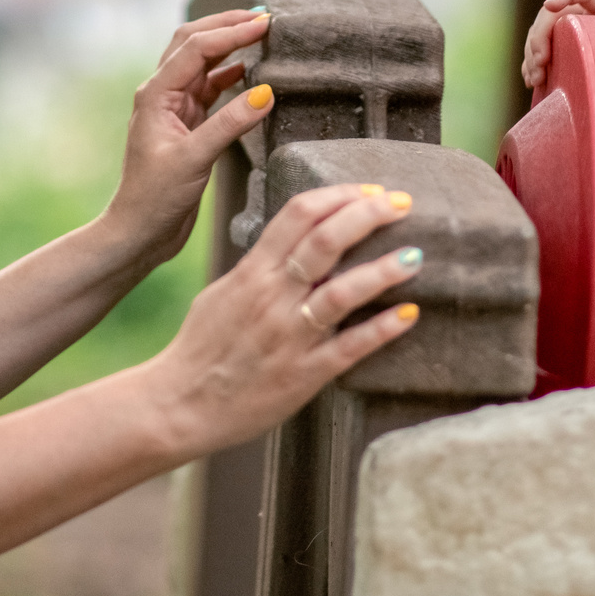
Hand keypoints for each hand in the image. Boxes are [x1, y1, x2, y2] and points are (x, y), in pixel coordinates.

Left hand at [103, 9, 276, 261]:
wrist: (140, 232)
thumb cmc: (156, 199)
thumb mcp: (194, 160)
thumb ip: (230, 124)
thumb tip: (266, 92)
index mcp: (155, 94)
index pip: (196, 48)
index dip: (231, 32)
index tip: (265, 23)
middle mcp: (162, 94)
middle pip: (194, 42)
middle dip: (226, 25)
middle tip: (264, 17)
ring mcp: (174, 108)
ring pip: (203, 62)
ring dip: (229, 45)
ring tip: (261, 35)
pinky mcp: (188, 124)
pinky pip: (210, 87)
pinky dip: (231, 73)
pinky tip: (251, 71)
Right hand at [145, 186, 423, 452]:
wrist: (179, 405)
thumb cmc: (201, 348)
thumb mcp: (224, 292)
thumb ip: (260, 267)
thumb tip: (294, 244)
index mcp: (252, 273)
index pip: (299, 214)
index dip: (340, 195)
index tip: (370, 190)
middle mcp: (271, 298)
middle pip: (324, 241)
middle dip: (368, 215)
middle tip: (402, 203)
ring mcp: (288, 337)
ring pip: (341, 293)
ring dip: (382, 271)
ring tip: (415, 255)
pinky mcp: (303, 375)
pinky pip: (348, 349)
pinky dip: (380, 330)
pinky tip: (408, 315)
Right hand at [521, 0, 594, 89]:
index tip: (550, 6)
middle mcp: (584, 12)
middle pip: (553, 14)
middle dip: (540, 35)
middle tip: (540, 62)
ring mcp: (571, 29)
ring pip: (542, 32)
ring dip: (532, 54)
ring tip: (535, 79)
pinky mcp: (564, 48)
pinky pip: (542, 51)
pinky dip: (533, 65)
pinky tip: (533, 82)